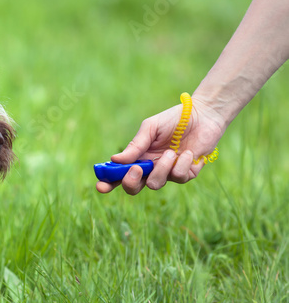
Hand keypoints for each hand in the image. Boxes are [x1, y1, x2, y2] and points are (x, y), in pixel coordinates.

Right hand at [96, 98, 223, 194]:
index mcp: (138, 157)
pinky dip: (182, 164)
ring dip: (161, 169)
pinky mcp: (186, 174)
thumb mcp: (151, 128)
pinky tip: (187, 152)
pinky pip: (179, 178)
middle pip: (134, 187)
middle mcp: (151, 168)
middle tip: (136, 169)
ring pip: (156, 184)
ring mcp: (168, 173)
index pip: (119, 174)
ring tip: (170, 152)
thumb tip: (115, 160)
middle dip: (131, 182)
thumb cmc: (173, 119)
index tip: (101, 186)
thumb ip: (135, 145)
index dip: (108, 183)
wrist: (203, 115)